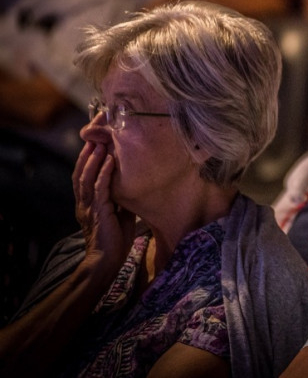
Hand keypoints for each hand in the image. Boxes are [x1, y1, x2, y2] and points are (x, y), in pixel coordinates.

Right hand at [72, 141, 135, 275]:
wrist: (107, 261)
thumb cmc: (116, 240)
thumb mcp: (121, 214)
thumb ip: (122, 200)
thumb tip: (134, 186)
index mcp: (88, 203)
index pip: (84, 176)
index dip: (87, 159)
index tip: (94, 143)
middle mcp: (84, 202)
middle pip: (81, 172)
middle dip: (87, 154)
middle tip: (93, 137)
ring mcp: (89, 207)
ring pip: (86, 177)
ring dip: (93, 159)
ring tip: (99, 143)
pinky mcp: (98, 212)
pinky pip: (99, 189)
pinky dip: (103, 173)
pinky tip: (108, 161)